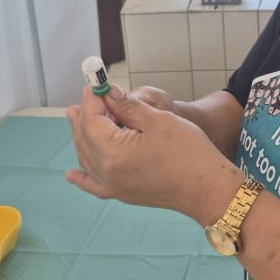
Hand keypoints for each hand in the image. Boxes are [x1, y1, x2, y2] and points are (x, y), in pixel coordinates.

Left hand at [65, 86, 243, 225]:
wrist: (207, 188)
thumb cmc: (189, 152)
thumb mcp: (158, 120)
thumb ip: (127, 107)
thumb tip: (108, 94)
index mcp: (113, 152)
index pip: (92, 120)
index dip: (92, 100)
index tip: (95, 85)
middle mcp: (107, 172)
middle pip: (85, 139)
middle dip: (84, 115)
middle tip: (85, 97)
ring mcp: (113, 186)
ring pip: (87, 158)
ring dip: (81, 136)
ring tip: (76, 118)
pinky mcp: (123, 194)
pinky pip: (94, 185)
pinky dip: (82, 177)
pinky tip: (72, 175)